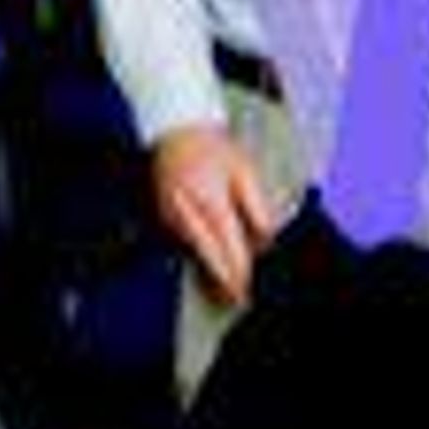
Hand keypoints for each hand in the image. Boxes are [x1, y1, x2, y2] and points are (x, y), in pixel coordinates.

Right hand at [150, 122, 279, 306]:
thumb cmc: (212, 147)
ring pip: (195, 250)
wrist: (175, 128)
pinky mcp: (165, 215)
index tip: (246, 290)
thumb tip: (263, 238)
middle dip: (223, 279)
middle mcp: (187, 213)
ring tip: (227, 286)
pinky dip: (200, 250)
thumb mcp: (245, 171)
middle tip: (236, 300)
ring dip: (211, 266)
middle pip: (207, 255)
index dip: (238, 272)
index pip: (227, 247)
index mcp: (210, 202)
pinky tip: (212, 257)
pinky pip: (185, 239)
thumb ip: (256, 207)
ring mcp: (172, 216)